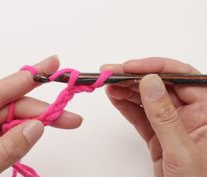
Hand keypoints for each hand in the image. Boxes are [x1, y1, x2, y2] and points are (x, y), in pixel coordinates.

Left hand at [0, 56, 82, 176]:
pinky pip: (13, 128)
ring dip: (38, 121)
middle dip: (44, 111)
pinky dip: (28, 131)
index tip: (52, 64)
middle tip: (70, 118)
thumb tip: (37, 127)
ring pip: (17, 116)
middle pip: (14, 105)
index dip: (28, 77)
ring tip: (64, 122)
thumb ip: (5, 149)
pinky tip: (36, 132)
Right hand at [101, 57, 206, 176]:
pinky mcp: (156, 134)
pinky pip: (139, 115)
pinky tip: (114, 97)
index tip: (130, 66)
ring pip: (146, 99)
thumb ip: (165, 116)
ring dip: (126, 90)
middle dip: (133, 77)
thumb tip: (150, 82)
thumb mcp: (181, 151)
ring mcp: (170, 123)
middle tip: (111, 72)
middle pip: (159, 85)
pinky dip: (125, 106)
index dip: (155, 67)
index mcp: (206, 110)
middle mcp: (190, 113)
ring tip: (108, 84)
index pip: (181, 77)